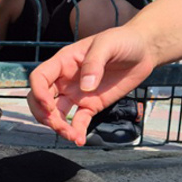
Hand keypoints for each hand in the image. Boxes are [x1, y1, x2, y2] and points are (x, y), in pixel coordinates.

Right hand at [27, 28, 156, 145]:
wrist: (142, 51)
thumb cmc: (122, 41)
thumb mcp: (107, 44)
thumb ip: (95, 63)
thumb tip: (86, 87)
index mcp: (64, 62)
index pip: (39, 78)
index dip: (38, 93)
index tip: (49, 105)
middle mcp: (65, 79)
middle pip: (41, 99)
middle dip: (43, 114)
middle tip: (57, 124)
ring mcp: (77, 94)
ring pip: (57, 113)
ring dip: (58, 126)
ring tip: (72, 136)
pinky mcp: (91, 105)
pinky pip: (78, 120)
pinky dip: (76, 131)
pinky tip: (79, 140)